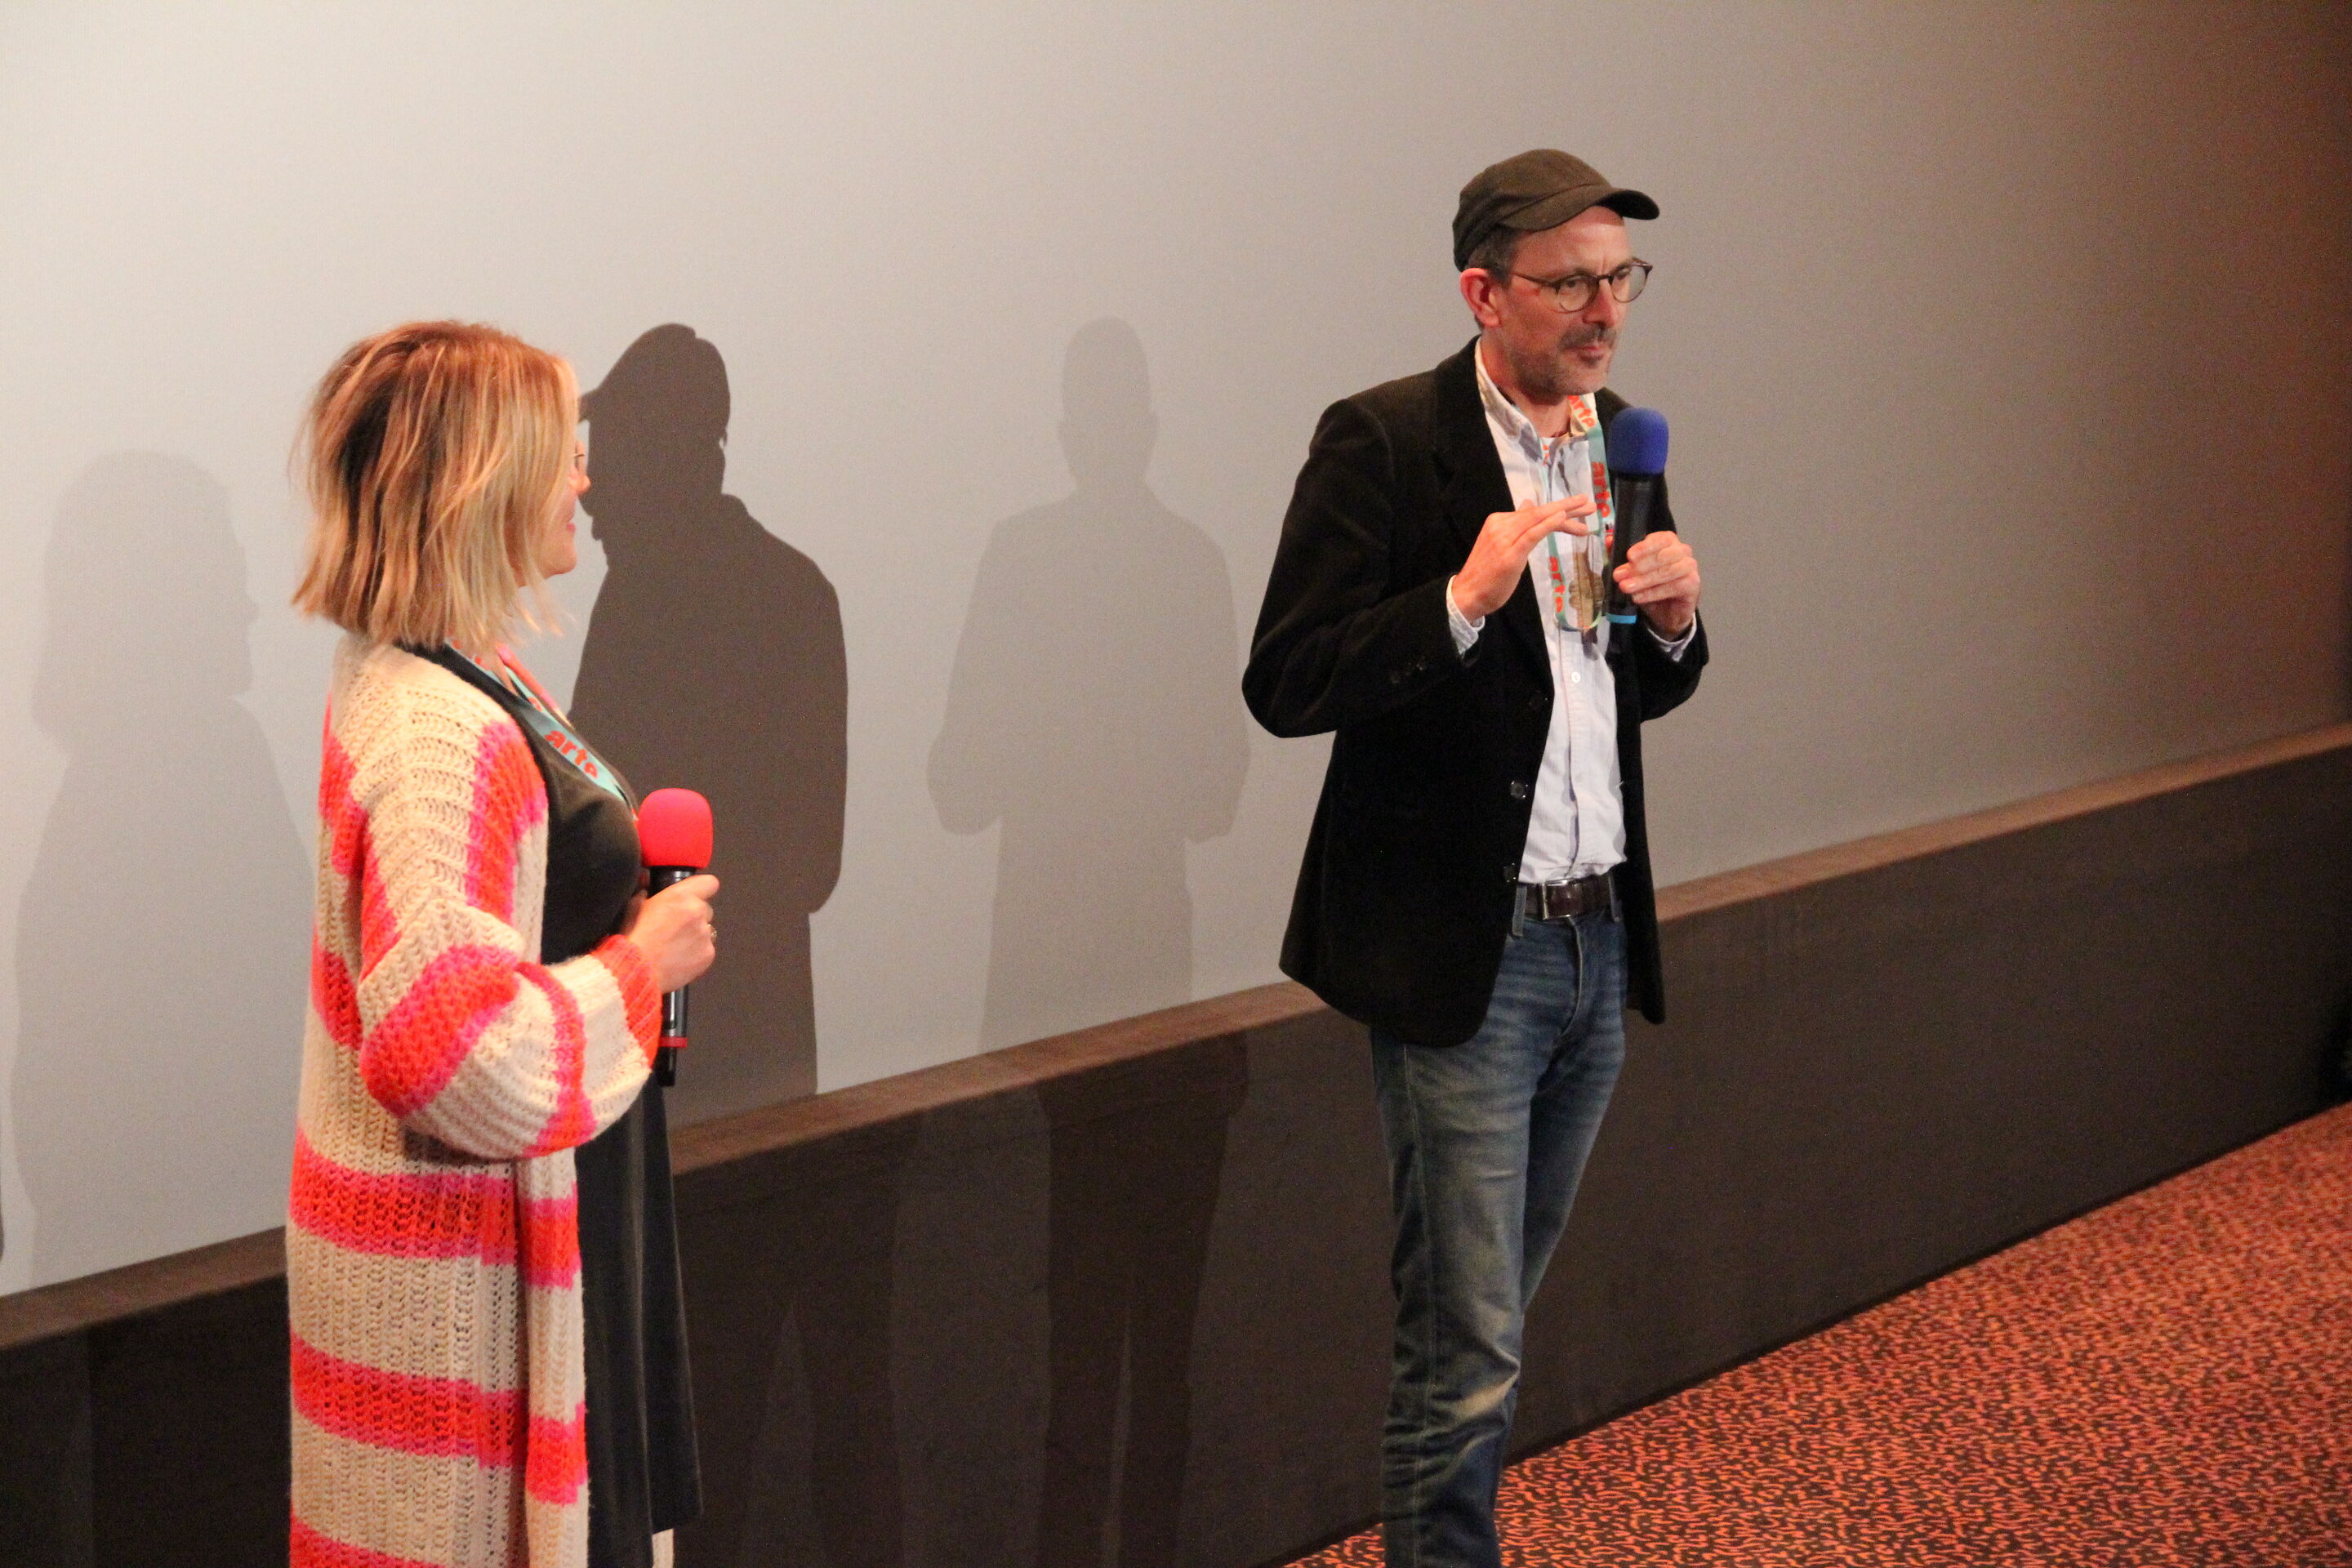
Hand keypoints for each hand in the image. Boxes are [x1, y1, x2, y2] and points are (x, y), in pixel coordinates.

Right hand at [625, 873, 719, 993]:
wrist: (636, 970)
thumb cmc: (632, 938)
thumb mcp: (634, 907)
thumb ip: (646, 894)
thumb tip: (646, 888)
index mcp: (681, 896)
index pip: (709, 883)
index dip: (702, 889)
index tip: (695, 896)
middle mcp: (697, 912)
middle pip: (706, 910)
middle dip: (695, 916)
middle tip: (676, 927)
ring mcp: (705, 934)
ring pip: (706, 931)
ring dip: (695, 935)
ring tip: (674, 946)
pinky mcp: (708, 955)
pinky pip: (706, 950)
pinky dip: (696, 953)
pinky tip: (678, 958)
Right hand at [1451, 496, 1598, 620]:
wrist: (1466, 594)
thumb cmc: (1486, 574)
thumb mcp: (1502, 544)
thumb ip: (1516, 525)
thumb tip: (1528, 506)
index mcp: (1499, 521)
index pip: (1534, 512)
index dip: (1559, 509)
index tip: (1579, 508)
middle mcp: (1501, 524)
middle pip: (1539, 512)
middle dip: (1567, 507)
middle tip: (1590, 504)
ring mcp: (1504, 538)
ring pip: (1538, 519)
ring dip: (1565, 512)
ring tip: (1587, 511)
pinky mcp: (1510, 554)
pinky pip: (1531, 534)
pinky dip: (1548, 524)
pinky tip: (1563, 517)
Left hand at [1616, 530, 1699, 638]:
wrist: (1666, 612)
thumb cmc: (1650, 585)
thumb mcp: (1631, 570)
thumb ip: (1620, 554)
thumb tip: (1609, 540)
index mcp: (1667, 541)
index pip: (1658, 539)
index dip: (1643, 547)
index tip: (1628, 557)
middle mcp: (1681, 550)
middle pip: (1662, 556)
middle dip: (1638, 567)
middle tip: (1619, 576)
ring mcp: (1689, 566)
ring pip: (1667, 571)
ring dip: (1643, 580)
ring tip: (1626, 588)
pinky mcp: (1693, 584)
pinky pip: (1674, 586)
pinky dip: (1653, 593)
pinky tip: (1638, 597)